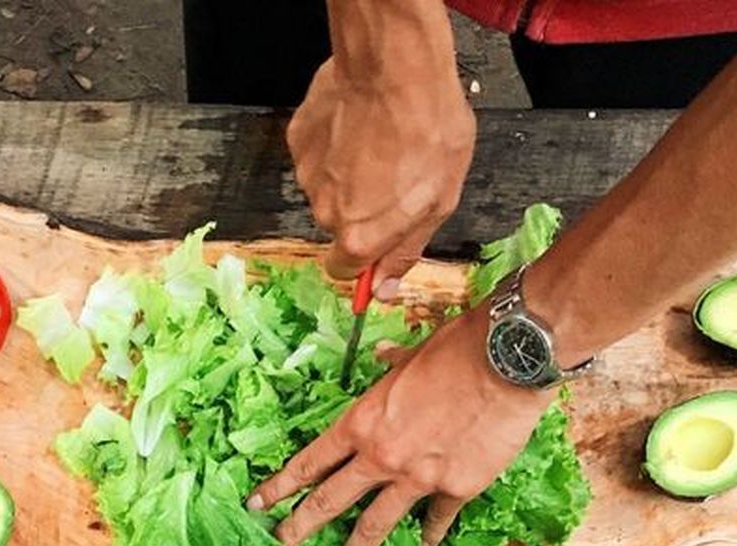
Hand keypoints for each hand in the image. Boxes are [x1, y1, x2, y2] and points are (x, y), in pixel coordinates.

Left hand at [248, 304, 548, 545]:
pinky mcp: (456, 489)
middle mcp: (381, 457)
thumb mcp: (411, 355)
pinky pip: (436, 519)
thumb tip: (381, 357)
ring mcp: (417, 478)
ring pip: (375, 524)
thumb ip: (391, 367)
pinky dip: (430, 534)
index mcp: (362, 423)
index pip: (310, 463)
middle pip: (330, 501)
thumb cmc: (457, 348)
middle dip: (299, 528)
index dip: (280, 487)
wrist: (507, 361)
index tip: (258, 506)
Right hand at [288, 2, 472, 297]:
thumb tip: (385, 288)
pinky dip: (336, 145)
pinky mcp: (298, 139)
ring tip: (381, 143)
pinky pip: (317, 154)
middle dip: (363, 209)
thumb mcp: (439, 201)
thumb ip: (406, 249)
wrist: (396, 66)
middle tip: (396, 176)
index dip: (365, 258)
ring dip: (350, 174)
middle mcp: (324, 212)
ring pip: (328, 188)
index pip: (345, 270)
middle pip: (339, 225)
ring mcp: (307, 174)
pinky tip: (361, 124)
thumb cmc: (428, 128)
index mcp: (358, 236)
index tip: (380, 239)